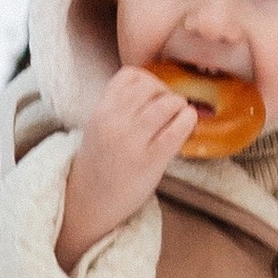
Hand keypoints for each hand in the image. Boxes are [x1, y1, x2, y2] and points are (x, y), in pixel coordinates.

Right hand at [56, 65, 197, 269]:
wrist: (89, 201)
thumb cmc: (102, 162)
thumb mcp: (101, 125)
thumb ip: (121, 106)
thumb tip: (161, 88)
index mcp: (101, 111)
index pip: (129, 75)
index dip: (148, 80)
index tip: (154, 94)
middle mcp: (114, 122)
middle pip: (150, 85)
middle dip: (166, 92)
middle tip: (170, 108)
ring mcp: (131, 141)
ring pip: (167, 103)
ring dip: (180, 105)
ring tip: (179, 117)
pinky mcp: (150, 161)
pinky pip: (177, 130)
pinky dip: (188, 121)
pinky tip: (188, 124)